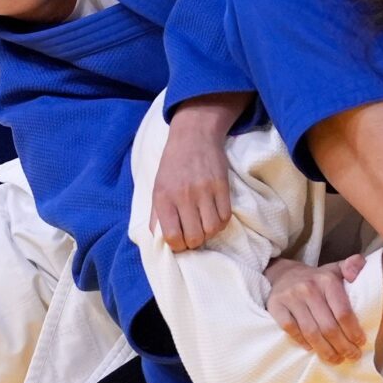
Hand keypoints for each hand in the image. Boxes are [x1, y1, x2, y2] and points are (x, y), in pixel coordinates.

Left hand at [150, 94, 248, 251]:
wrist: (194, 136)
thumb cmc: (173, 165)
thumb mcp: (157, 187)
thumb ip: (156, 214)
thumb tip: (157, 240)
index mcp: (163, 197)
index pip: (172, 236)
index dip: (177, 246)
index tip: (180, 242)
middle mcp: (183, 195)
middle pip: (194, 237)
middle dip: (194, 242)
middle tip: (193, 235)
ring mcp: (204, 191)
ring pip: (212, 229)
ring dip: (209, 233)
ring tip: (204, 225)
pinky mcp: (221, 186)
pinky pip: (225, 217)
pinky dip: (221, 222)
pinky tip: (214, 216)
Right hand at [265, 255, 366, 363]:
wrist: (284, 274)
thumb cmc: (316, 279)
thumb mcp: (336, 269)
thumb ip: (353, 266)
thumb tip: (358, 270)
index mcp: (327, 280)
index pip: (343, 312)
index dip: (353, 331)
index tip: (360, 343)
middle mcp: (309, 288)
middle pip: (328, 326)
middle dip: (342, 346)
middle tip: (351, 356)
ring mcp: (291, 298)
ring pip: (311, 332)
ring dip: (325, 350)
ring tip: (335, 359)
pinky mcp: (276, 306)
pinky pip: (291, 330)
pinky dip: (302, 342)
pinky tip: (312, 349)